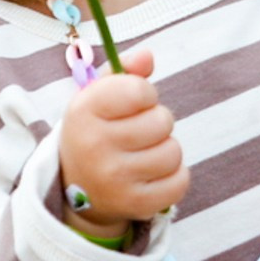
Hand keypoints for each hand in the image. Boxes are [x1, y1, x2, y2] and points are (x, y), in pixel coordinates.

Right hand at [59, 48, 185, 236]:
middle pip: (162, 120)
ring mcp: (114, 179)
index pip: (140, 90)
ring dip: (166, 149)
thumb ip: (124, 71)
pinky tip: (153, 175)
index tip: (134, 102)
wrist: (79, 189)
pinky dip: (174, 176)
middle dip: (157, 122)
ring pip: (173, 151)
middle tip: (138, 132)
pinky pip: (180, 181)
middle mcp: (94, 146)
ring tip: (145, 153)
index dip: (145, 94)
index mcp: (83, 111)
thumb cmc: (96, 130)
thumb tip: (147, 56)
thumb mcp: (98, 96)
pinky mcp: (134, 204)